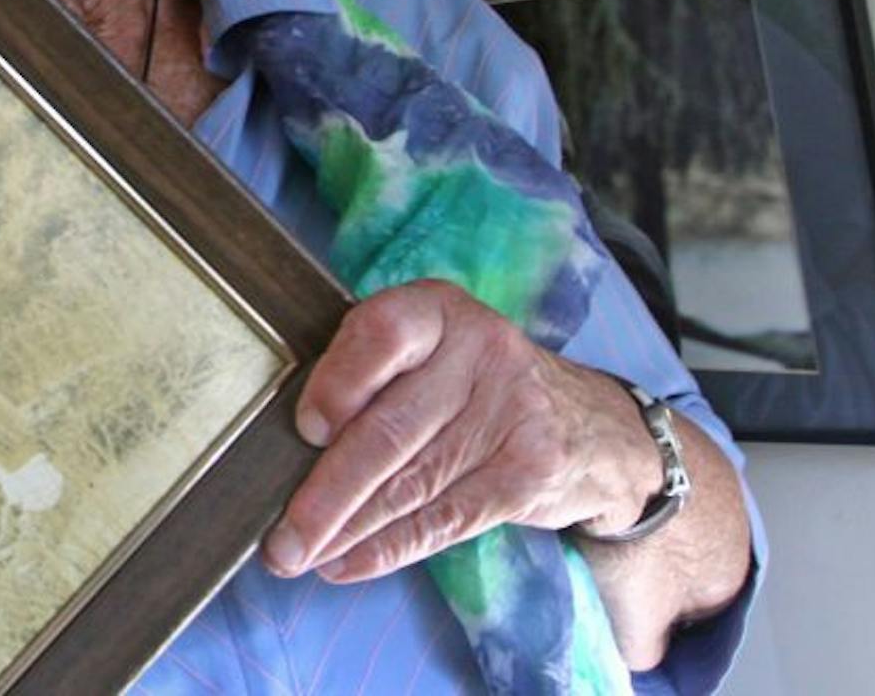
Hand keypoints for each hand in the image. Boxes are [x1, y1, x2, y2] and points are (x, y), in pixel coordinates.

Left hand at [262, 279, 658, 585]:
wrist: (594, 426)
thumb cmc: (472, 384)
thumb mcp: (430, 351)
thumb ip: (371, 376)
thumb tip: (292, 445)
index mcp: (439, 311)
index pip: (382, 334)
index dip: (337, 384)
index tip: (304, 430)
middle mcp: (479, 353)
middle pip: (390, 429)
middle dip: (326, 493)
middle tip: (279, 538)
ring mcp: (512, 414)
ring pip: (412, 482)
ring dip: (347, 529)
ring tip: (299, 556)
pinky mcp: (529, 473)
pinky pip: (445, 519)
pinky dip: (389, 548)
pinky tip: (347, 563)